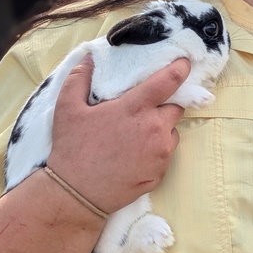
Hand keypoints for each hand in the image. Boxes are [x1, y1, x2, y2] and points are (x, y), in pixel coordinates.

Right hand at [47, 55, 190, 214]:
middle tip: (146, 110)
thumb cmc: (73, 149)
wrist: (77, 193)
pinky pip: (166, 154)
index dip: (180, 69)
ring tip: (138, 135)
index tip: (185, 63)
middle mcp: (154, 128)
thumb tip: (89, 59)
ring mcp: (160, 152)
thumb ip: (79, 79)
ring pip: (172, 132)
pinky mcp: (161, 173)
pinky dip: (157, 151)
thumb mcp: (67, 109)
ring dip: (162, 129)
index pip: (169, 81)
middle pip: (176, 108)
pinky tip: (136, 155)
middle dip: (166, 105)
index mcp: (135, 108)